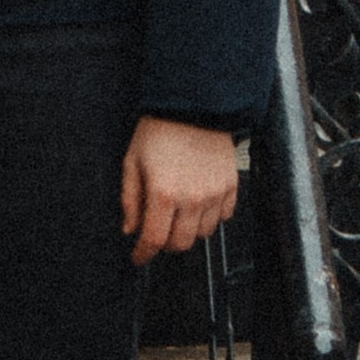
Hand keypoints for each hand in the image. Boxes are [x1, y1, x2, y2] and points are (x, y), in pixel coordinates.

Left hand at [120, 117, 238, 264]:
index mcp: (163, 193)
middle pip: (180, 244)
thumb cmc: (160, 129)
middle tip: (157, 230)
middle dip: (165, 243)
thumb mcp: (132, 161)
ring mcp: (214, 194)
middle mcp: (192, 198)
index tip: (138, 256)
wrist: (194, 103)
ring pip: (203, 234)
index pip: (153, 240)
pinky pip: (223, 217)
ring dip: (188, 230)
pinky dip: (210, 216)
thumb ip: (129, 199)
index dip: (143, 254)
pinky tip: (199, 202)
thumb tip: (129, 228)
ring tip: (178, 212)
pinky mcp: (230, 186)